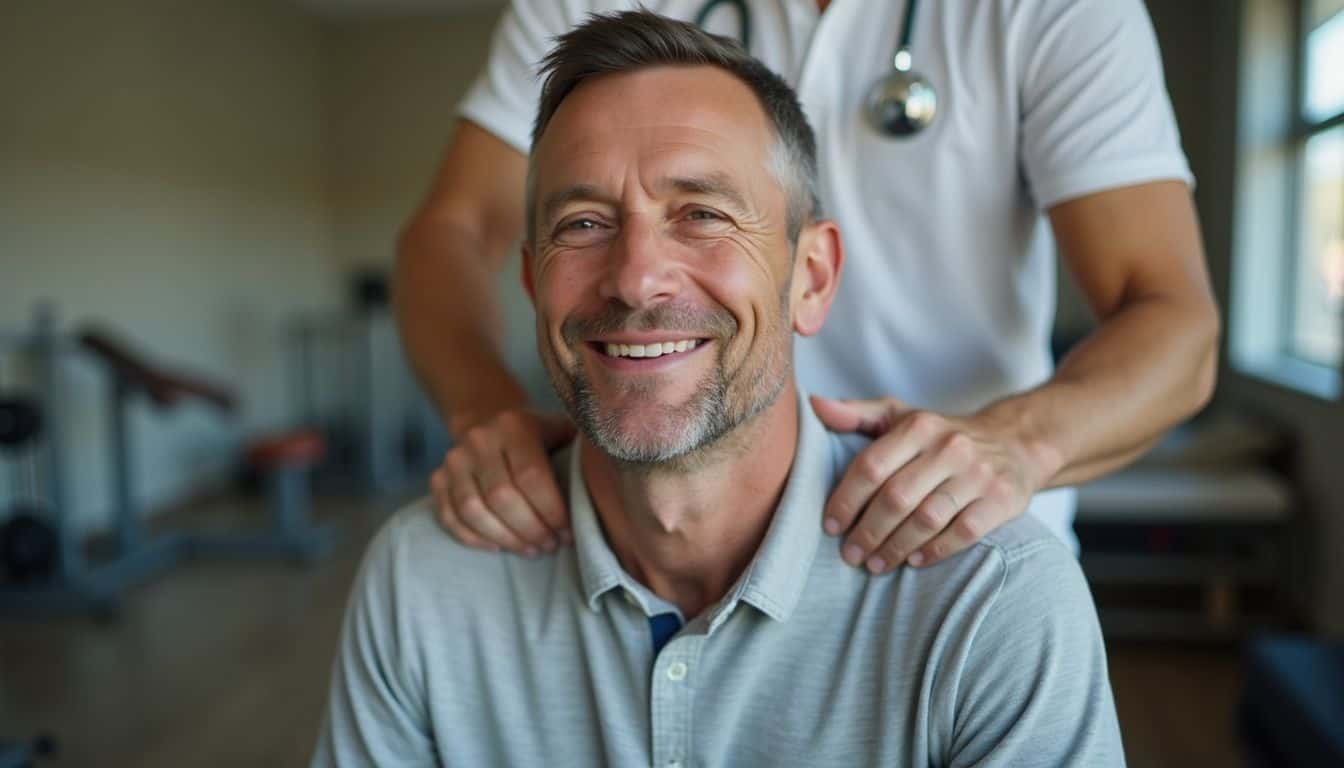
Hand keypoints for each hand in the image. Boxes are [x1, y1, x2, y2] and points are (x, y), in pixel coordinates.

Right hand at [430, 409, 575, 554]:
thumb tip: (618, 479)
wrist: (487, 420)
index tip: (568, 533)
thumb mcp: (562, 431)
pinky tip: (499, 547)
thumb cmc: (539, 437)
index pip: (531, 477)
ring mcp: (453, 459)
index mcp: (514, 425)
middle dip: (531, 529)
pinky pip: (449, 517)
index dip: (551, 511)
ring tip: (531, 550)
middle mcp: (478, 439)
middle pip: (502, 498)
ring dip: (505, 538)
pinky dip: (473, 539)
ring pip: (474, 511)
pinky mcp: (436, 479)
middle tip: (551, 546)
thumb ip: (583, 450)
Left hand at [810, 394, 1051, 573]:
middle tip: (850, 555)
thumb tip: (814, 405)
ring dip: (896, 547)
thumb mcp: (901, 416)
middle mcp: (950, 447)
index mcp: (919, 426)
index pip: (872, 466)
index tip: (830, 526)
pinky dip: (935, 551)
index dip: (846, 500)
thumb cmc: (942, 436)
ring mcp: (979, 474)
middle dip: (868, 532)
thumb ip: (857, 413)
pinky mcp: (1002, 499)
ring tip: (875, 564)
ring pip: (927, 519)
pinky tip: (914, 562)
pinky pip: (964, 532)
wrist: (1015, 444)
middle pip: (896, 498)